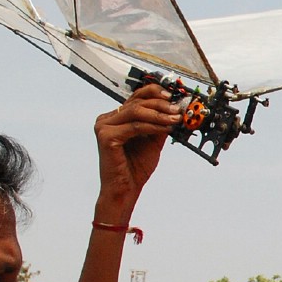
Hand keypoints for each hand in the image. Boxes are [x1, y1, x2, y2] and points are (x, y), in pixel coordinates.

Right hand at [92, 84, 178, 217]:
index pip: (136, 97)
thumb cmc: (136, 168)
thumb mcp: (153, 141)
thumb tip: (176, 109)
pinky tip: (166, 128)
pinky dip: (153, 126)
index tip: (174, 96)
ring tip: (176, 118)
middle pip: (137, 102)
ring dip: (160, 114)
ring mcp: (104, 127)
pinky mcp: (106, 137)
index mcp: (115, 118)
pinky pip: (135, 126)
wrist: (125, 190)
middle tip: (178, 109)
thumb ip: (160, 124)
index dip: (155, 92)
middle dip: (161, 104)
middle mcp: (106, 119)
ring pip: (136, 112)